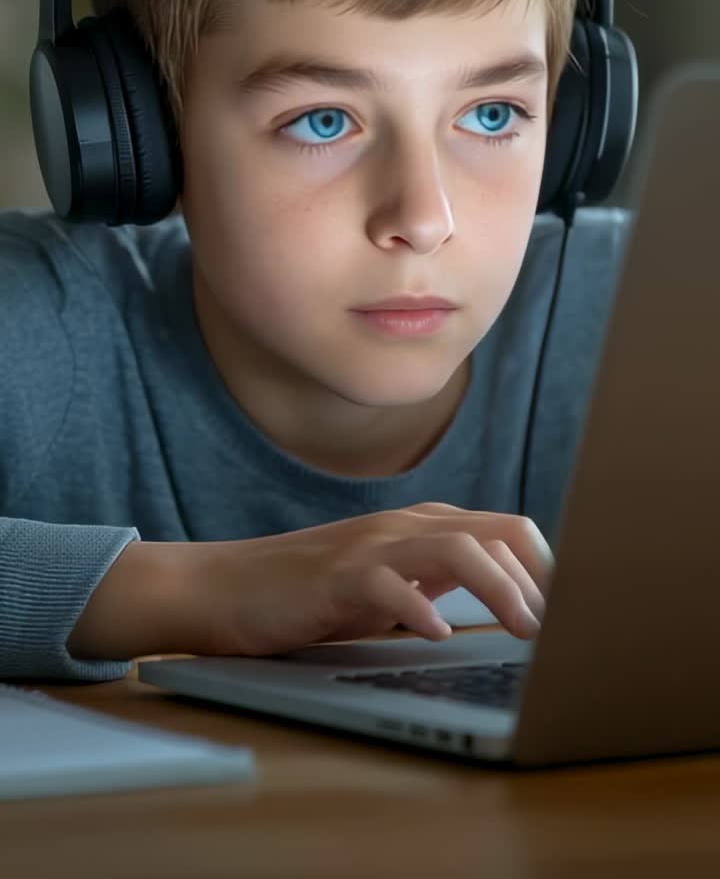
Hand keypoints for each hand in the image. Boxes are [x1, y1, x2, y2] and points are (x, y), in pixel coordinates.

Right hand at [67, 503, 552, 661]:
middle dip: (541, 579)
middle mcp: (403, 527)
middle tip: (562, 631)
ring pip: (456, 549)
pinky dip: (418, 609)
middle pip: (497, 532)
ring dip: (501, 589)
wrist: (224, 587)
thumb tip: (506, 607)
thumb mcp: (389, 587)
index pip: (508, 531)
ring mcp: (368, 547)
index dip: (549, 570)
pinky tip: (436, 635)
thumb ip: (438, 584)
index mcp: (422, 527)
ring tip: (525, 632)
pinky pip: (386, 584)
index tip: (575, 615)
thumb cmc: (309, 594)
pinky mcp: (333, 577)